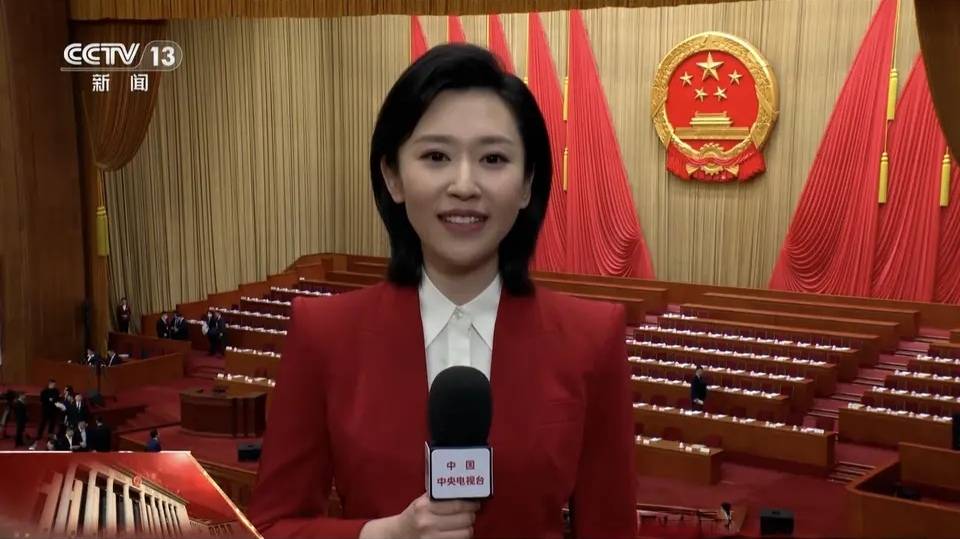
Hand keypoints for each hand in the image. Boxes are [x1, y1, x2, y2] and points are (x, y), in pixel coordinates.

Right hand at [360, 492, 479, 538]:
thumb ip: (440, 496)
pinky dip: (461, 537)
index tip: (476, 502)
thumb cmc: (414, 516)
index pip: (457, 504)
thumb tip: (464, 491)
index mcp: (424, 507)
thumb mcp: (422, 502)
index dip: (471, 504)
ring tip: (465, 523)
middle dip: (471, 515)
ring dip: (468, 528)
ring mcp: (431, 538)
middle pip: (465, 519)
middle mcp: (427, 523)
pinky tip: (457, 532)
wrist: (398, 534)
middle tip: (471, 512)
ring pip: (465, 533)